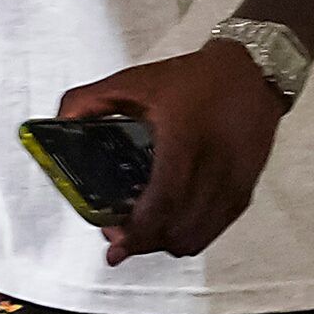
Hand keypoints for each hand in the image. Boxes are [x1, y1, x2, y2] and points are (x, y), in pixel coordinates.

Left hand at [59, 39, 283, 265]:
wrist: (254, 72)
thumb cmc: (194, 78)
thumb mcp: (137, 80)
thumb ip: (91, 100)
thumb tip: (60, 122)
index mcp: (184, 139)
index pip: (161, 203)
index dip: (135, 232)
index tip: (113, 241)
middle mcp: (214, 166)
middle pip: (176, 230)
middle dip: (143, 241)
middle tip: (121, 233)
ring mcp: (234, 182)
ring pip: (196, 237)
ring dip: (166, 242)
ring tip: (145, 228)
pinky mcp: (245, 190)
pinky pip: (214, 230)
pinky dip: (189, 235)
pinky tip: (172, 223)